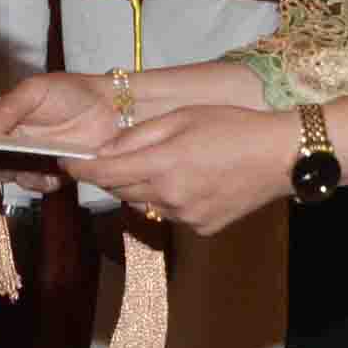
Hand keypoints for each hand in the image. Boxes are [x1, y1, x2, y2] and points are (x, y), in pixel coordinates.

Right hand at [0, 72, 121, 193]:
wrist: (113, 109)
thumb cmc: (71, 92)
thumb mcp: (35, 90)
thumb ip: (8, 108)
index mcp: (2, 114)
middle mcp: (12, 138)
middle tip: (7, 156)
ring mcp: (31, 156)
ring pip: (9, 175)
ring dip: (20, 173)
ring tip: (40, 164)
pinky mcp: (51, 172)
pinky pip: (36, 185)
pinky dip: (43, 182)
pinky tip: (57, 171)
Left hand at [68, 105, 299, 235]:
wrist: (282, 156)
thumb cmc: (232, 126)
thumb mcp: (181, 117)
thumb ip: (138, 136)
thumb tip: (104, 150)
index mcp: (162, 166)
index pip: (104, 173)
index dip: (80, 169)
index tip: (65, 163)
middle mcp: (169, 198)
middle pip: (121, 190)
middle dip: (112, 175)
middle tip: (111, 158)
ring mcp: (186, 218)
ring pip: (144, 204)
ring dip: (142, 187)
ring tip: (165, 164)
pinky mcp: (202, 229)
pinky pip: (170, 215)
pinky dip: (168, 200)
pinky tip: (190, 181)